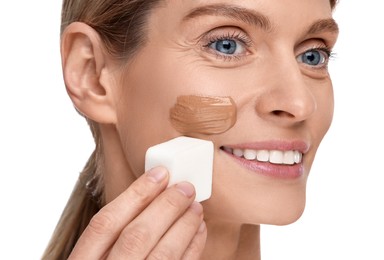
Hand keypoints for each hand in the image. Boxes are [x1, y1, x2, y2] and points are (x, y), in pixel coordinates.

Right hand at [68, 166, 206, 258]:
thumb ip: (110, 239)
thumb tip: (149, 200)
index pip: (105, 223)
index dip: (135, 194)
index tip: (159, 174)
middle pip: (137, 236)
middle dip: (166, 207)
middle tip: (185, 187)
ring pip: (162, 255)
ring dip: (183, 226)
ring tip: (196, 207)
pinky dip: (192, 249)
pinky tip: (198, 232)